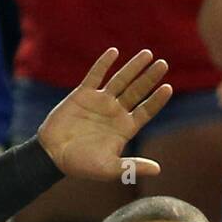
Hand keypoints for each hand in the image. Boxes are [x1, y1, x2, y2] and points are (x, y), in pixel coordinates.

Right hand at [37, 49, 172, 180]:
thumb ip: (133, 166)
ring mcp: (100, 102)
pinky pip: (95, 75)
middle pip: (137, 91)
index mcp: (125, 129)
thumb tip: (158, 170)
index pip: (146, 110)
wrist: (54, 156)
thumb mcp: (110, 169)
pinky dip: (104, 63)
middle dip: (150, 77)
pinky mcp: (82, 94)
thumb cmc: (83, 166)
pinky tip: (114, 52)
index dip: (157, 100)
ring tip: (148, 53)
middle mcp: (116, 112)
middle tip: (164, 64)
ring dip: (133, 67)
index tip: (167, 87)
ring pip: (121, 80)